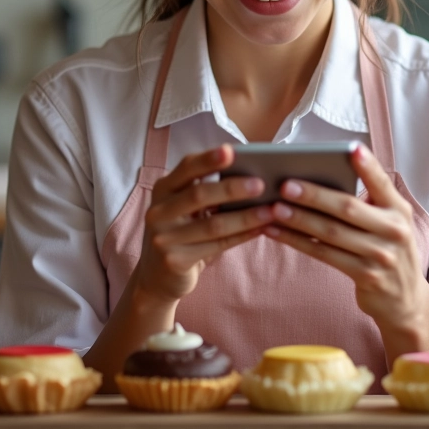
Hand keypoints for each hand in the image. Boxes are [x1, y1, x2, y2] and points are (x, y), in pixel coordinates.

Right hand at [132, 144, 274, 304]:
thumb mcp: (184, 208)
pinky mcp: (174, 260)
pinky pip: (216, 245)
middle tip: (261, 184)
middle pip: (199, 194)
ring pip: (213, 224)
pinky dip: (241, 236)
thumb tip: (248, 172)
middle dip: (232, 188)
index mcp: (163, 189)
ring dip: (245, 216)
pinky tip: (260, 229)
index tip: (231, 151)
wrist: (157, 278)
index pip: (187, 168)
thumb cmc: (181, 233)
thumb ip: (205, 189)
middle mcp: (159, 210)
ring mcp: (164, 237)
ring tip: (270, 210)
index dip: (208, 159)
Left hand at [264, 143, 427, 339]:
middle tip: (286, 185)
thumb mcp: (389, 223)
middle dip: (315, 195)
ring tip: (274, 208)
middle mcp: (394, 231)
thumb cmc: (387, 249)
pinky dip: (298, 242)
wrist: (406, 300)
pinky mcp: (366, 276)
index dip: (367, 166)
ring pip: (331, 233)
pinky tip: (278, 233)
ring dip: (299, 219)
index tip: (351, 149)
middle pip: (348, 208)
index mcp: (399, 210)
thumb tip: (322, 180)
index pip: (381, 183)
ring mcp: (381, 256)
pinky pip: (324, 254)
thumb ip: (369, 203)